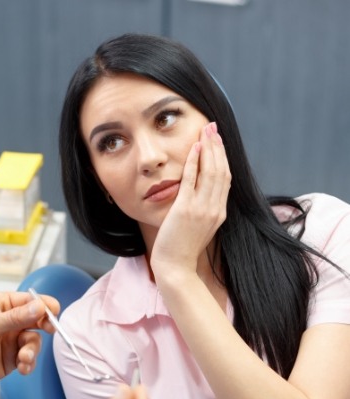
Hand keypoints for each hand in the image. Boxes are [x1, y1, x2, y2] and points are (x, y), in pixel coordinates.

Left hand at [0, 291, 58, 389]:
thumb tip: (39, 306)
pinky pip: (27, 359)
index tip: (53, 312)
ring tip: (24, 358)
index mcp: (2, 305)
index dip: (43, 305)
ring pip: (33, 342)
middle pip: (36, 321)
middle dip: (44, 327)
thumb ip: (16, 317)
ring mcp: (10, 340)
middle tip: (49, 330)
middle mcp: (9, 321)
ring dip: (32, 350)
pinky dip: (29, 363)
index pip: (29, 301)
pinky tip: (23, 366)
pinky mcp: (10, 359)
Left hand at [151, 122, 230, 282]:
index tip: (218, 141)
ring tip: (205, 131)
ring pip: (211, 172)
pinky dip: (195, 162)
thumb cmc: (183, 248)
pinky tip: (194, 148)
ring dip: (209, 149)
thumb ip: (204, 210)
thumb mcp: (200, 227)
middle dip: (218, 147)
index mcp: (220, 213)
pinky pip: (192, 180)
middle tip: (213, 128)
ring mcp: (202, 209)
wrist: (175, 267)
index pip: (226, 179)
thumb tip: (202, 193)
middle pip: (222, 171)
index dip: (223, 158)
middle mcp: (215, 209)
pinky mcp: (186, 210)